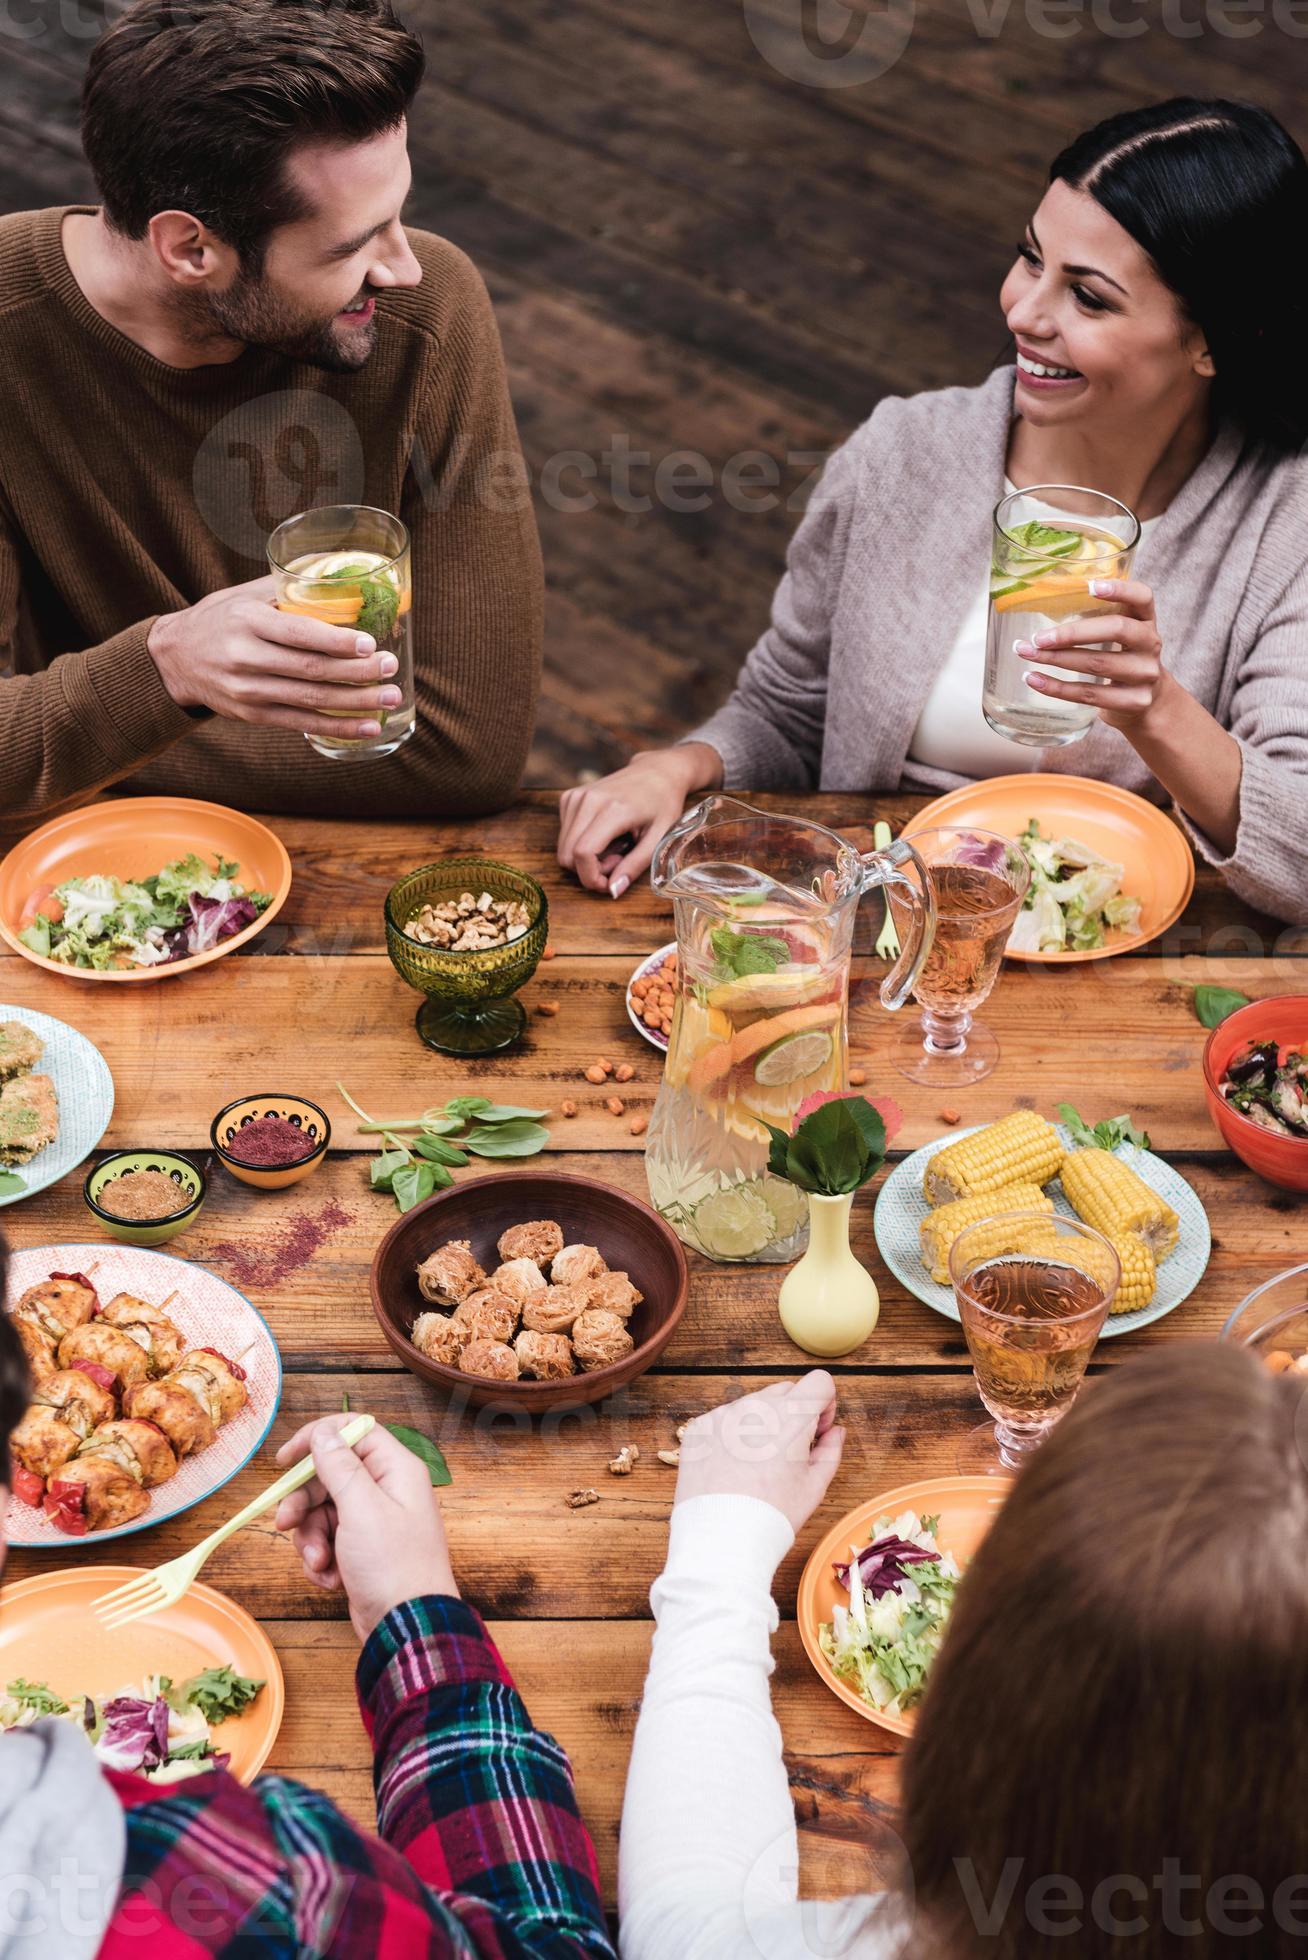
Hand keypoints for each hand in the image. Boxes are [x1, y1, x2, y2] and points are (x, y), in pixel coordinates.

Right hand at [147, 574, 403, 744]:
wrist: (174, 658)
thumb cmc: (220, 619)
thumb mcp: (245, 596)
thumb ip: (288, 588)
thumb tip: (341, 577)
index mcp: (247, 621)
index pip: (298, 633)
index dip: (336, 641)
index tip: (369, 642)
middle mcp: (245, 657)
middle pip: (311, 669)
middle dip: (357, 671)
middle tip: (391, 667)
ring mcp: (248, 691)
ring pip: (311, 700)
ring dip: (356, 702)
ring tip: (390, 698)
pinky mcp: (252, 714)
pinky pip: (301, 723)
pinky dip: (338, 726)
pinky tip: (368, 726)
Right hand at [273, 1416, 457, 1641]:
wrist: (406, 1629)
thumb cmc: (393, 1566)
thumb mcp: (362, 1509)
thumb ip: (340, 1467)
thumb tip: (324, 1432)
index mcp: (396, 1470)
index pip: (353, 1432)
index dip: (317, 1438)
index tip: (284, 1459)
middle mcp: (386, 1490)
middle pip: (330, 1475)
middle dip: (304, 1502)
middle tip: (285, 1523)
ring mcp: (374, 1522)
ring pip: (323, 1511)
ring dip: (311, 1538)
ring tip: (319, 1562)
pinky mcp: (362, 1551)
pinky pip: (328, 1540)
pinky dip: (322, 1559)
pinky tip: (330, 1578)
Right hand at [557, 743, 721, 897]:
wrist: (657, 771)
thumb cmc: (663, 804)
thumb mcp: (658, 839)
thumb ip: (634, 867)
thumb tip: (613, 892)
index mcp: (613, 809)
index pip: (582, 853)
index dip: (590, 877)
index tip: (609, 883)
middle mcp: (588, 800)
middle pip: (567, 854)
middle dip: (589, 870)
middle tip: (618, 861)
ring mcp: (576, 796)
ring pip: (563, 848)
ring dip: (586, 858)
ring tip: (614, 847)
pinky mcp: (569, 797)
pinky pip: (565, 835)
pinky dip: (581, 843)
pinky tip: (605, 835)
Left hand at [674, 1372, 844, 1535]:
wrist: (721, 1537)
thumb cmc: (772, 1514)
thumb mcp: (814, 1487)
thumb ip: (831, 1451)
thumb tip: (836, 1432)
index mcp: (791, 1416)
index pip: (819, 1382)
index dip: (824, 1405)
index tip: (817, 1431)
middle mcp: (756, 1406)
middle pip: (785, 1391)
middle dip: (793, 1414)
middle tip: (788, 1454)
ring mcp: (724, 1414)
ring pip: (753, 1405)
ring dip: (762, 1424)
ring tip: (756, 1466)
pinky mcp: (701, 1427)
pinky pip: (725, 1420)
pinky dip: (733, 1436)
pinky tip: (732, 1468)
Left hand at [1018, 577, 1169, 730]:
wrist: (1148, 701)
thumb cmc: (1122, 658)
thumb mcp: (1119, 634)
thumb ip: (1097, 617)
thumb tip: (1044, 602)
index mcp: (1146, 619)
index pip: (1142, 596)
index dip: (1119, 589)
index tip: (1089, 586)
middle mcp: (1151, 643)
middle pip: (1116, 629)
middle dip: (1072, 633)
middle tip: (1038, 637)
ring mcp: (1146, 674)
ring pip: (1098, 663)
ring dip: (1056, 659)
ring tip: (1028, 654)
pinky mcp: (1135, 701)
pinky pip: (1090, 694)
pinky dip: (1057, 688)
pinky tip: (1034, 679)